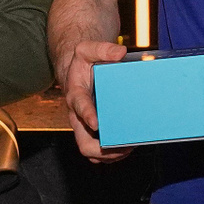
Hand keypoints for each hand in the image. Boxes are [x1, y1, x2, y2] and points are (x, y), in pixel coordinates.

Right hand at [58, 39, 130, 163]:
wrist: (74, 70)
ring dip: (110, 155)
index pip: (78, 107)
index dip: (87, 115)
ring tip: (129, 148)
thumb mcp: (87, 49)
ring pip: (91, 151)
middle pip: (83, 142)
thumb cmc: (82, 62)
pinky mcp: (91, 130)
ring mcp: (84, 125)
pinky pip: (98, 150)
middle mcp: (77, 115)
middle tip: (122, 146)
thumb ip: (102, 48)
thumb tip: (120, 52)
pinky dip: (111, 154)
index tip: (96, 122)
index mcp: (75, 94)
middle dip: (103, 149)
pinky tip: (127, 147)